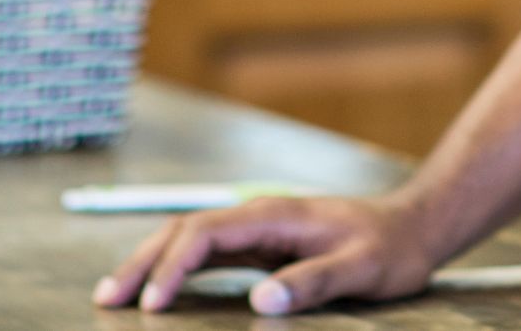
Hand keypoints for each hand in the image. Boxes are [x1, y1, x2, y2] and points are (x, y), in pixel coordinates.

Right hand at [92, 192, 446, 316]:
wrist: (415, 227)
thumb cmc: (391, 249)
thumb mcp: (362, 269)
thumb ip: (313, 284)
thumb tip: (260, 300)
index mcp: (276, 215)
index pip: (206, 233)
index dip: (173, 266)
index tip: (151, 304)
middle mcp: (260, 216)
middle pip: (185, 230)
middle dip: (142, 262)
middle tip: (105, 299)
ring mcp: (259, 230)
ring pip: (189, 239)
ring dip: (151, 263)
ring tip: (113, 296)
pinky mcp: (263, 247)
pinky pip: (207, 254)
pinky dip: (175, 269)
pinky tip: (157, 293)